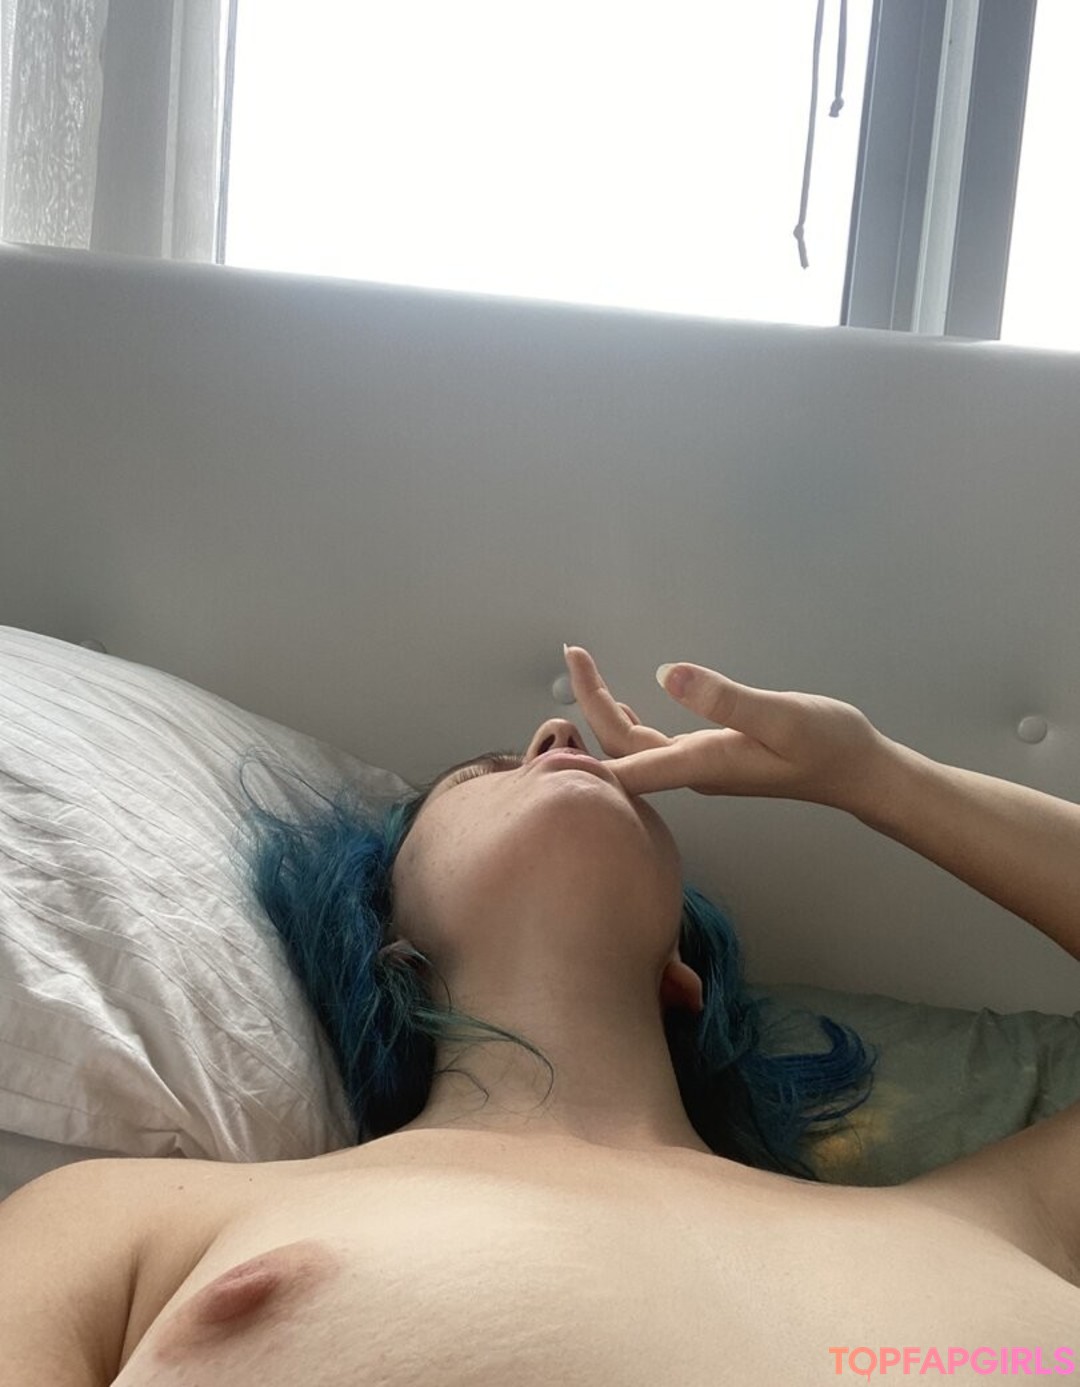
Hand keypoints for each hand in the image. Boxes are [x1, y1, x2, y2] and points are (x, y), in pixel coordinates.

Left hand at [563, 645, 888, 813]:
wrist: (860, 773)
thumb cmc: (828, 745)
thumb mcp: (780, 715)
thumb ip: (724, 698)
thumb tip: (666, 674)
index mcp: (700, 764)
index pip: (622, 765)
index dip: (580, 746)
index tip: (559, 709)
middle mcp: (692, 770)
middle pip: (621, 747)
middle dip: (591, 701)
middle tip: (575, 652)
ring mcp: (701, 766)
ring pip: (637, 746)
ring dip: (606, 710)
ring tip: (586, 669)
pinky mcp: (713, 757)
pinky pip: (655, 746)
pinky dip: (631, 722)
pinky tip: (627, 705)